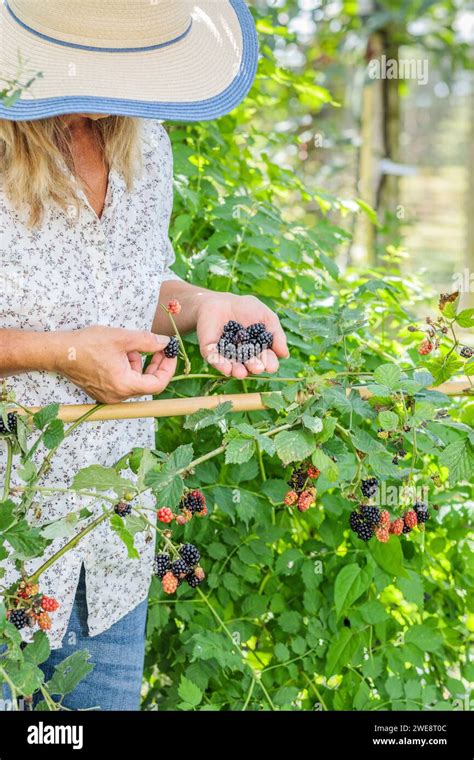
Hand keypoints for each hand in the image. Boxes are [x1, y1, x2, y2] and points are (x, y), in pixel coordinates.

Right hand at [51, 326, 176, 402]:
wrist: (60, 352)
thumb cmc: (87, 344)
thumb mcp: (122, 338)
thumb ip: (147, 341)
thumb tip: (165, 343)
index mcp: (125, 385)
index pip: (157, 384)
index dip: (167, 369)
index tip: (170, 354)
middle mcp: (118, 396)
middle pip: (147, 384)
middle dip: (154, 365)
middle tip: (159, 348)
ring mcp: (109, 396)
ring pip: (135, 382)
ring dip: (139, 365)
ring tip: (131, 347)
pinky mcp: (102, 392)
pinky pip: (123, 383)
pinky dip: (127, 369)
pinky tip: (120, 354)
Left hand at [197, 293, 288, 378]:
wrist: (221, 301)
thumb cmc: (247, 309)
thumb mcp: (266, 317)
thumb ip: (276, 334)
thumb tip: (285, 354)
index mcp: (258, 350)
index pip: (266, 359)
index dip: (269, 363)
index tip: (272, 366)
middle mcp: (243, 357)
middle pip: (250, 364)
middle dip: (254, 367)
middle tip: (257, 368)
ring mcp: (226, 355)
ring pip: (232, 366)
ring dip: (237, 370)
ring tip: (241, 373)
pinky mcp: (210, 351)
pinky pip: (214, 358)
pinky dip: (220, 364)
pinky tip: (226, 368)